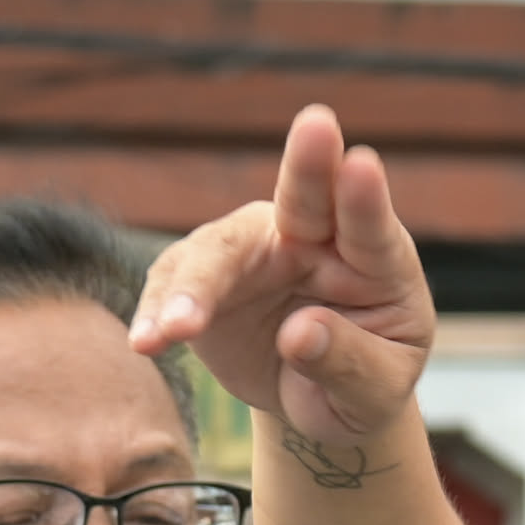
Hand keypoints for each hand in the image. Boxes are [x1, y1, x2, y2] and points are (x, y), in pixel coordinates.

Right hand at [133, 106, 436, 489]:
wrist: (317, 400)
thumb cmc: (362, 386)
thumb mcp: (373, 395)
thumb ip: (349, 365)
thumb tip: (298, 334)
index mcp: (377, 264)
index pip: (371, 228)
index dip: (365, 197)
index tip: (363, 164)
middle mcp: (317, 241)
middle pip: (307, 199)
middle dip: (309, 164)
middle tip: (318, 124)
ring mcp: (257, 252)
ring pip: (220, 249)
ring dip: (196, 286)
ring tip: (177, 329)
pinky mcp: (207, 275)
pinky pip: (174, 282)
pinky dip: (158, 310)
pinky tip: (147, 341)